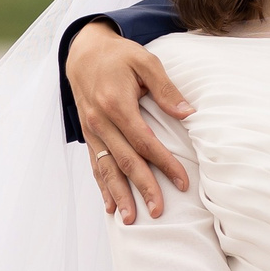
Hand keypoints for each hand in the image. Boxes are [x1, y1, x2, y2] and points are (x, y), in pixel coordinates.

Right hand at [67, 23, 192, 221]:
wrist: (82, 50)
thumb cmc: (118, 55)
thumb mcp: (144, 60)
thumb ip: (165, 88)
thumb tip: (187, 114)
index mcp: (117, 104)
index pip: (145, 141)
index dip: (164, 163)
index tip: (182, 182)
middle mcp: (100, 121)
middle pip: (125, 161)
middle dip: (143, 188)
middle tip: (159, 211)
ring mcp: (91, 131)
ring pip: (107, 169)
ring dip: (119, 195)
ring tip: (130, 220)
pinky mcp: (88, 135)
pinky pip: (94, 165)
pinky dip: (102, 187)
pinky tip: (110, 206)